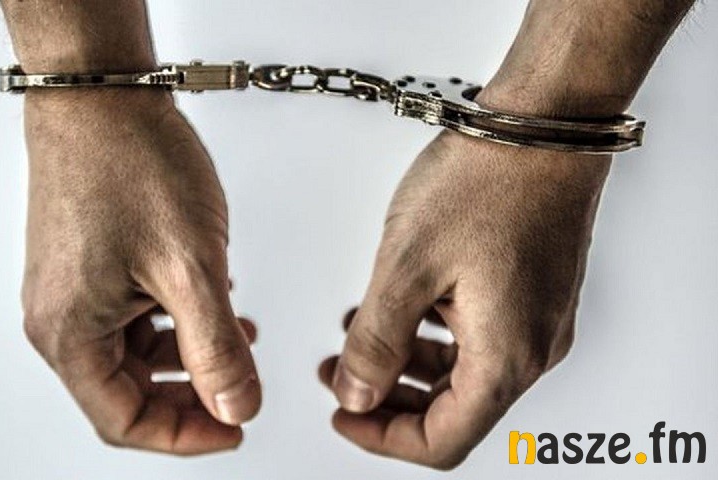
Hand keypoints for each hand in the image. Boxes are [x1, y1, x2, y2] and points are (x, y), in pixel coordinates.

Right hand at [21, 88, 260, 454]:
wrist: (105, 96)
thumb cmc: (132, 164)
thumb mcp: (190, 267)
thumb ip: (216, 348)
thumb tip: (237, 407)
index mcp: (70, 333)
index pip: (123, 421)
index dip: (185, 435)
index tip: (236, 427)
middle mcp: (62, 318)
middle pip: (127, 392)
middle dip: (191, 395)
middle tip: (241, 389)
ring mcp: (74, 290)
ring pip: (136, 354)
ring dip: (189, 356)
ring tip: (238, 338)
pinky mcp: (92, 265)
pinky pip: (134, 316)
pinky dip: (177, 321)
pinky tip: (213, 302)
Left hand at [320, 131, 610, 468]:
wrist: (544, 123)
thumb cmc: (487, 180)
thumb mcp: (407, 266)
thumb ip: (376, 341)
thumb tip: (356, 393)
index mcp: (505, 357)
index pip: (441, 439)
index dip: (383, 438)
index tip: (343, 416)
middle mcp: (532, 349)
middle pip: (453, 410)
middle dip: (388, 400)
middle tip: (342, 376)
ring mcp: (540, 321)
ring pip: (465, 373)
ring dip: (407, 364)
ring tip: (359, 336)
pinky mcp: (537, 292)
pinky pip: (481, 337)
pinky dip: (435, 335)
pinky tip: (402, 308)